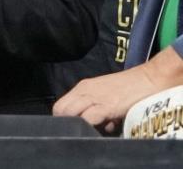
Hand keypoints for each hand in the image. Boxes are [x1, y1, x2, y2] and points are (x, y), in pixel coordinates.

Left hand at [53, 52, 182, 133]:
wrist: (147, 79)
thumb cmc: (128, 88)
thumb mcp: (106, 95)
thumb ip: (97, 108)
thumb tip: (97, 126)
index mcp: (83, 87)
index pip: (61, 105)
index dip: (63, 119)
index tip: (71, 127)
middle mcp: (84, 90)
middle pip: (60, 110)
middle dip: (66, 123)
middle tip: (80, 130)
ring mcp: (94, 97)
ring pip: (69, 113)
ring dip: (76, 124)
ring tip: (91, 129)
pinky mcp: (106, 105)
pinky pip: (87, 118)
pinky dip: (89, 127)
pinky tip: (102, 128)